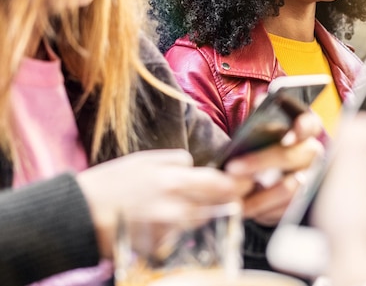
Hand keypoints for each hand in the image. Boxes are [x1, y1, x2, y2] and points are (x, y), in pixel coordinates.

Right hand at [76, 149, 251, 258]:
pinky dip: (179, 230)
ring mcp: (169, 231)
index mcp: (173, 180)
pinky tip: (162, 221)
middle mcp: (176, 208)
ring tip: (184, 204)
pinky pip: (180, 236)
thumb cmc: (110, 183)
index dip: (237, 183)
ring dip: (203, 213)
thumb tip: (194, 163)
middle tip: (233, 193)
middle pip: (218, 206)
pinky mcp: (159, 248)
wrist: (77, 216)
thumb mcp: (143, 160)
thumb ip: (175, 161)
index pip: (221, 184)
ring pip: (201, 221)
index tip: (246, 180)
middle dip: (228, 200)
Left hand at [225, 112, 323, 224]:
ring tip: (235, 196)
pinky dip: (264, 210)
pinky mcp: (304, 203)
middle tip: (232, 169)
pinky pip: (286, 209)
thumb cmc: (263, 149)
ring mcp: (312, 179)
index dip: (302, 127)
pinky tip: (247, 208)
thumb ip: (264, 119)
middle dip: (260, 162)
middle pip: (291, 157)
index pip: (310, 123)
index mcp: (305, 130)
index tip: (286, 136)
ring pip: (290, 188)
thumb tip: (262, 101)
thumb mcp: (262, 132)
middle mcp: (312, 153)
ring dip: (260, 195)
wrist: (269, 180)